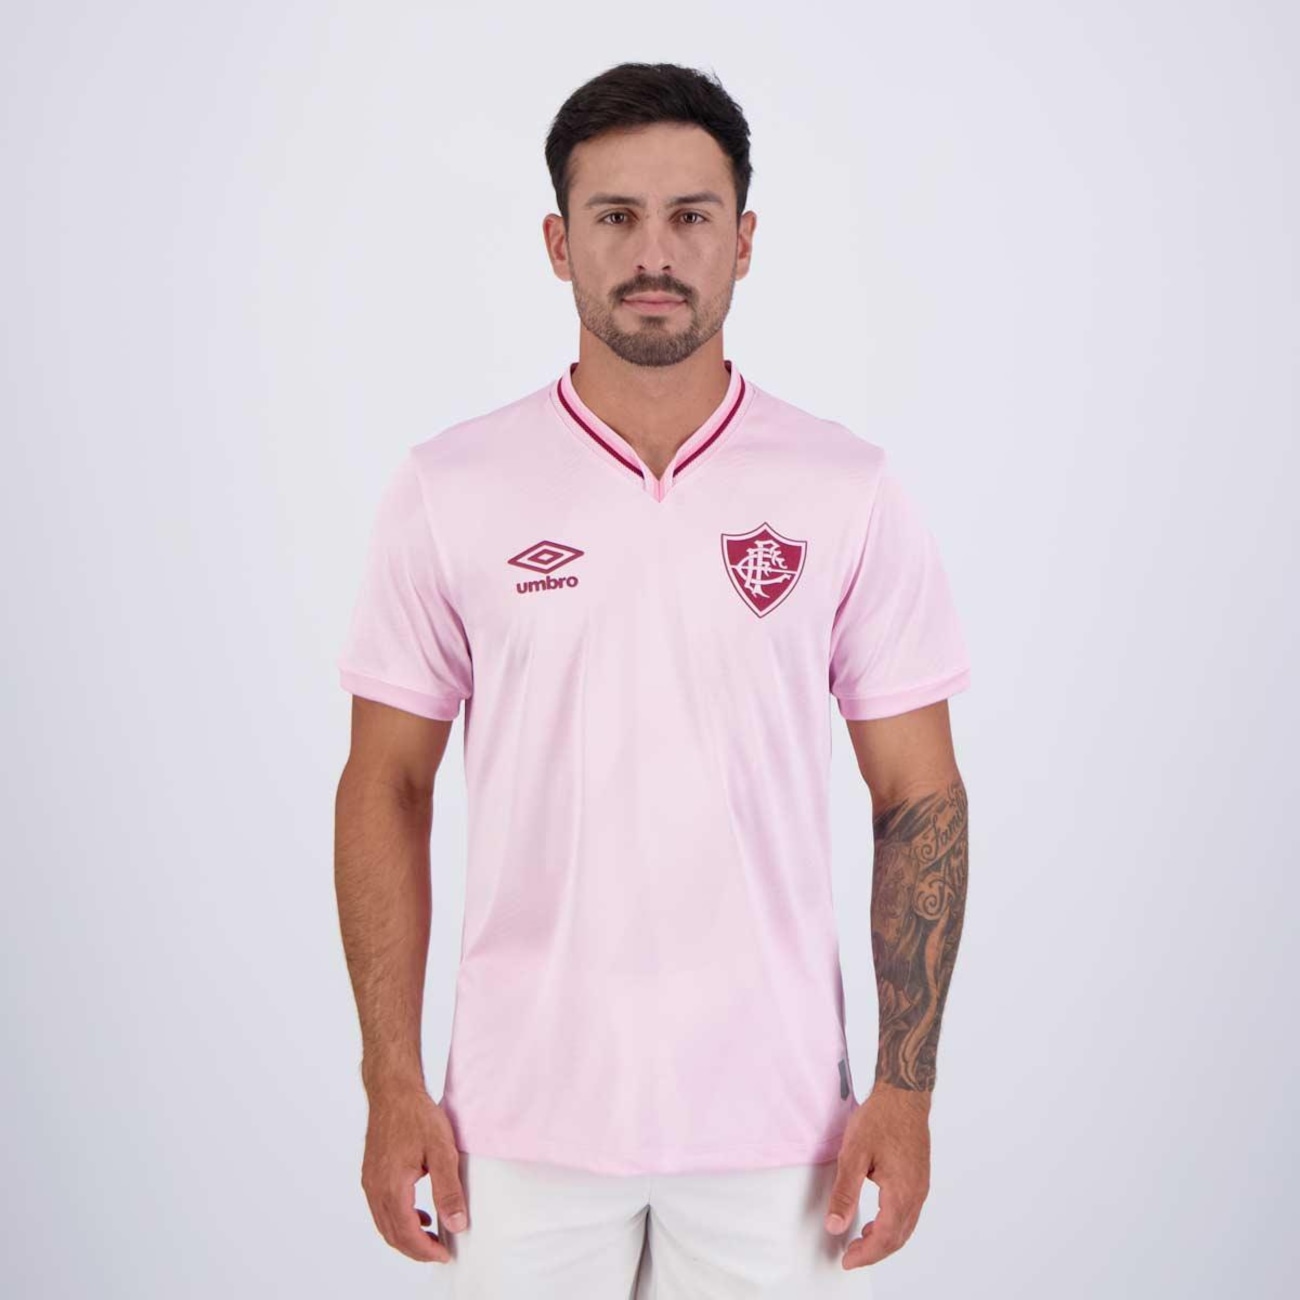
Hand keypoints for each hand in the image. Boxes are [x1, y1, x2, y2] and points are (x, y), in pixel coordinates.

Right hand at [360, 1085, 468, 1262]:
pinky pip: (381, 1209)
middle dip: (416, 1249)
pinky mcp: (371, 1173)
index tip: (445, 1254)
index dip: (426, 1250)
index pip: (407, 1234)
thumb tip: (456, 1224)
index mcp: (392, 1187)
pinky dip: (397, 1220)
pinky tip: (418, 1213)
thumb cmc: (416, 1115)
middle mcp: (375, 1189)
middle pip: (393, 1234)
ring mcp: (370, 1181)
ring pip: (384, 1224)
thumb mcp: (442, 1150)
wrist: (393, 1090)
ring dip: (406, 1236)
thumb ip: (448, 1189)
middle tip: (439, 1251)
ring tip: (431, 1236)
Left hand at [823, 1083, 931, 1269]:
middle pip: (897, 1238)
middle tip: (851, 1255)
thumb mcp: (854, 1154)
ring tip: (861, 1242)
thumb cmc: (880, 1119)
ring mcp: (920, 1187)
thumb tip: (835, 1225)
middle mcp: (916, 1194)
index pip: (884, 1238)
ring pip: (905, 1228)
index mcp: (901, 1192)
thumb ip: (845, 1193)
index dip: (865, 1254)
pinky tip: (877, 1220)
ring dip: (884, 1241)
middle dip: (874, 1252)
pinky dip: (893, 1225)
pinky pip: (908, 1213)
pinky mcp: (919, 1179)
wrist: (904, 1095)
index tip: (846, 1259)